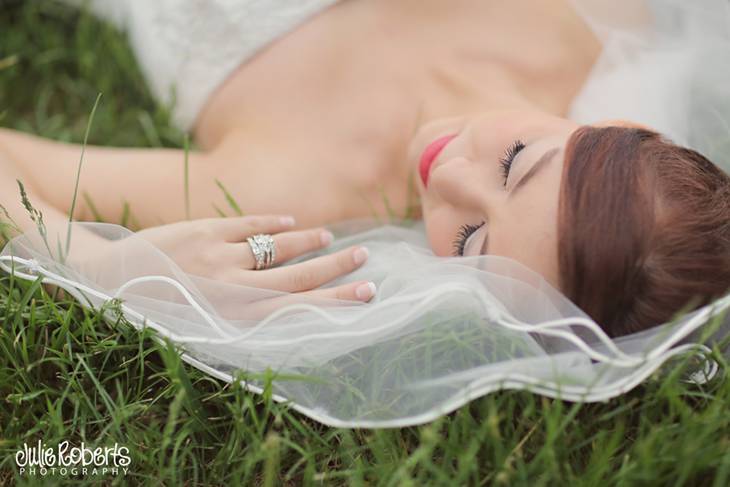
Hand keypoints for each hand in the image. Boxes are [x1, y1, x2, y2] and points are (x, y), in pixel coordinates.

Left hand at [134, 215, 375, 301]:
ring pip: (277, 247)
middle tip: (365, 258)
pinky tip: (291, 222)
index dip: (337, 299)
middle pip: (298, 275)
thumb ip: (246, 310)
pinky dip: (274, 223)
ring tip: (332, 239)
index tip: (367, 293)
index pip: (298, 307)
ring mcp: (219, 257)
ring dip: (309, 242)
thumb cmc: (161, 309)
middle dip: (336, 267)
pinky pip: (249, 225)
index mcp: (233, 316)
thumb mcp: (205, 322)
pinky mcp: (204, 231)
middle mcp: (231, 288)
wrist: (109, 279)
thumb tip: (290, 299)